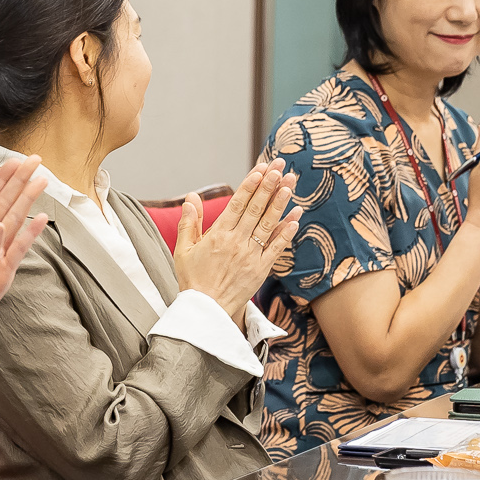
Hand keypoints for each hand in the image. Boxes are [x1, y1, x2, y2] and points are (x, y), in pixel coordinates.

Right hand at [173, 160, 302, 317]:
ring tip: (290, 183)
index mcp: (217, 236)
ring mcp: (250, 256)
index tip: (260, 169)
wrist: (205, 312)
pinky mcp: (261, 270)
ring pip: (268, 224)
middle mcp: (236, 243)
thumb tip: (191, 197)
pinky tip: (296, 217)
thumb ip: (189, 222)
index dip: (250, 185)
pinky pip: (276, 248)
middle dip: (268, 186)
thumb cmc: (193, 280)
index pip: (237, 204)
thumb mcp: (183, 250)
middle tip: (279, 167)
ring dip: (280, 203)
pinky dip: (286, 232)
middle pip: (255, 209)